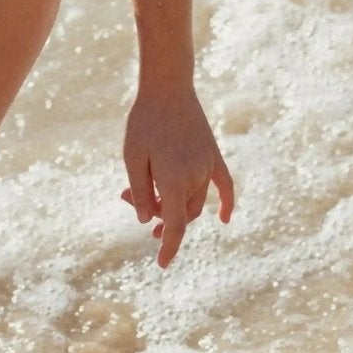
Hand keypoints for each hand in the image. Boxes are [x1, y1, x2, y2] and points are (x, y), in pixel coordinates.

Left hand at [121, 82, 233, 267]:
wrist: (168, 87)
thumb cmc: (144, 122)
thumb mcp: (132, 157)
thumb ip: (139, 191)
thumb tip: (145, 219)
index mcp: (174, 181)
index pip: (174, 225)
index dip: (168, 247)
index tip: (162, 265)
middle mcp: (196, 177)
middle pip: (180, 211)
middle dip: (155, 212)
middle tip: (125, 197)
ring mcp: (208, 166)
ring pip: (194, 199)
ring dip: (171, 202)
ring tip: (139, 186)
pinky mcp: (214, 154)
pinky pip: (225, 185)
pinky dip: (226, 203)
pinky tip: (225, 219)